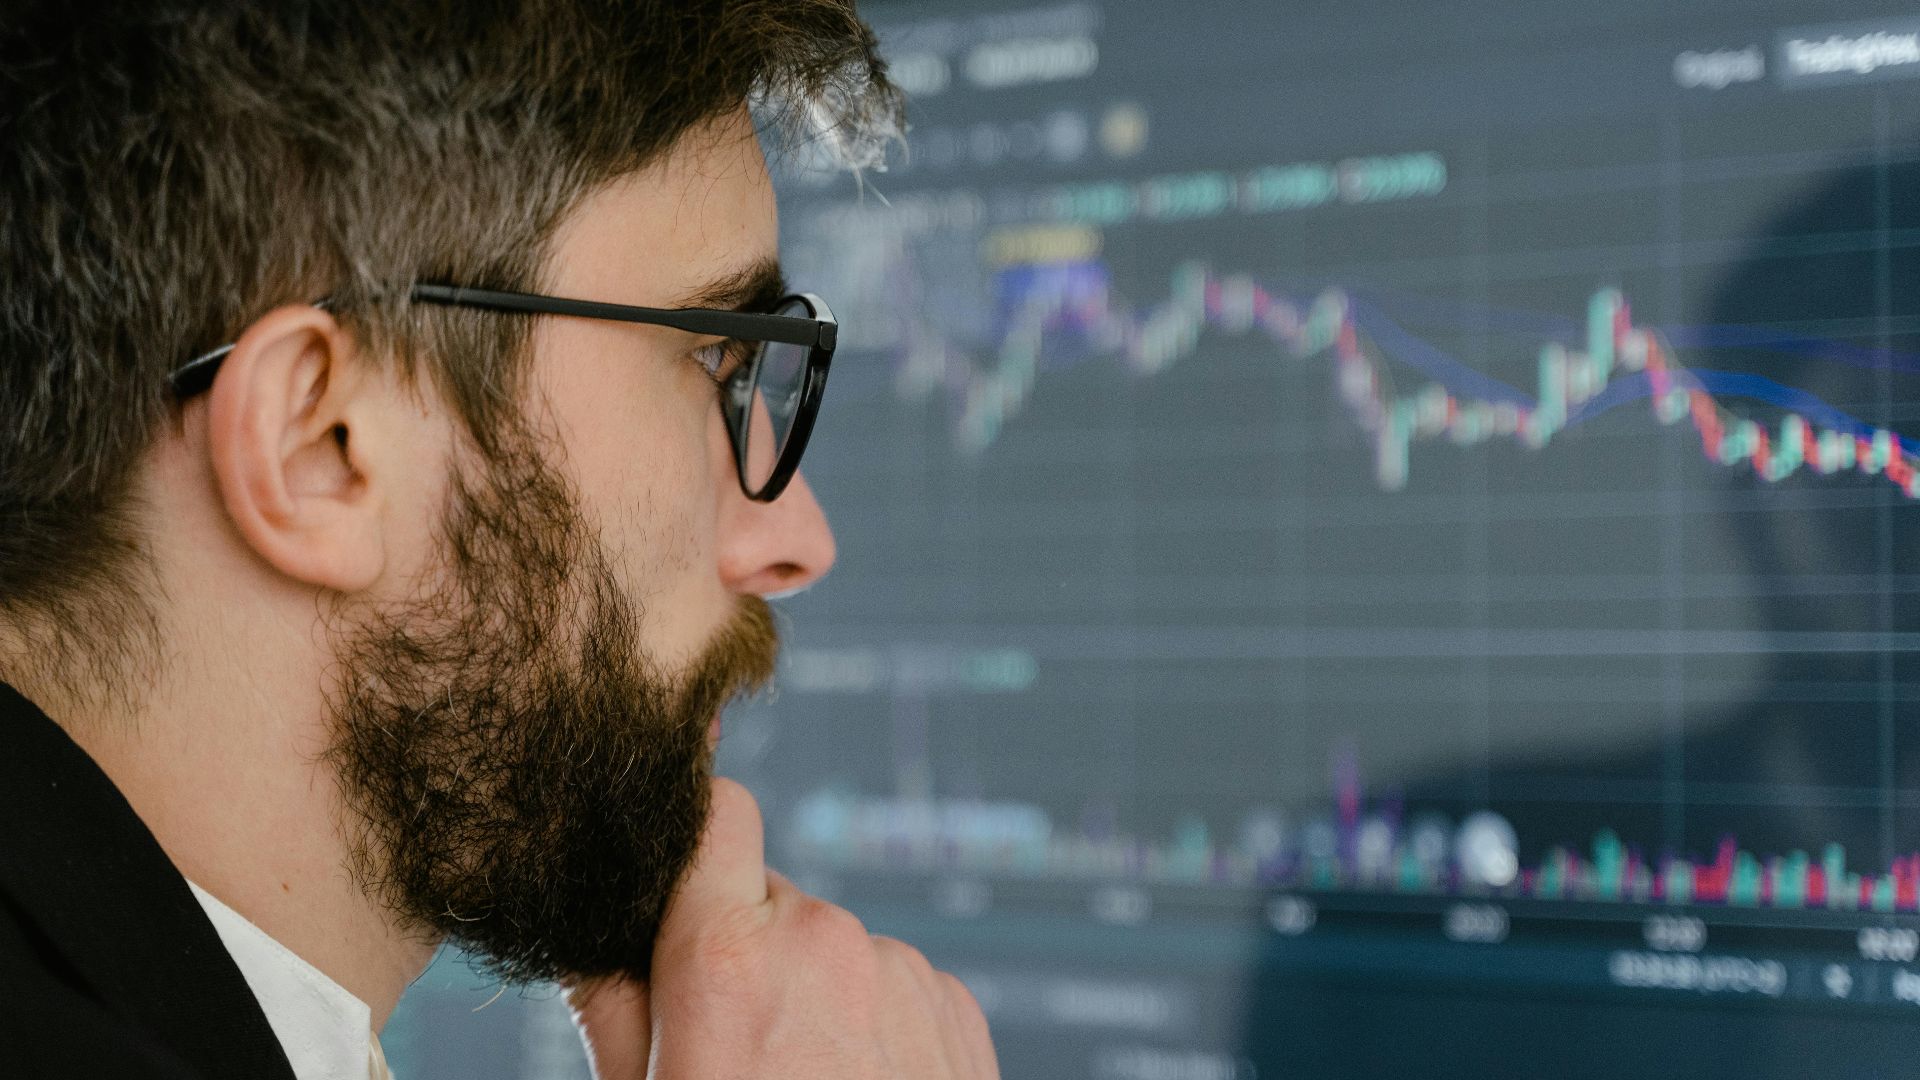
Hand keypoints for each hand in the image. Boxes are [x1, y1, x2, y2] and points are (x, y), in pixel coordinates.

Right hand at [570, 778, 998, 1078]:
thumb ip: (610, 1007)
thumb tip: (590, 936)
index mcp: (730, 957)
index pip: (716, 813)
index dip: (692, 836)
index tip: (677, 875)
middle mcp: (825, 942)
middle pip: (767, 898)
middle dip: (743, 948)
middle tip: (726, 1043)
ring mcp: (902, 973)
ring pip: (833, 947)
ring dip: (810, 991)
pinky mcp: (956, 1009)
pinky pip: (894, 985)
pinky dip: (871, 1024)